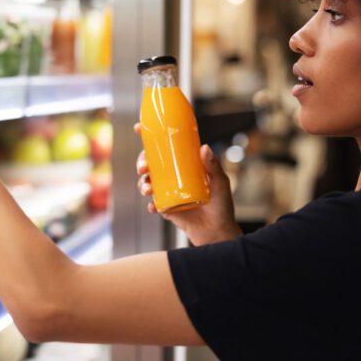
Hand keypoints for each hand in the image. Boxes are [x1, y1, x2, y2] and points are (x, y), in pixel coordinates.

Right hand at [135, 124, 240, 245]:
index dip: (150, 137)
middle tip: (143, 167)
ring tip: (147, 189)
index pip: (166, 147)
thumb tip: (204, 148)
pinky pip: (154, 204)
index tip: (139, 128)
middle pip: (151, 163)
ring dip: (143, 184)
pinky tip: (154, 206)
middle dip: (142, 162)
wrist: (218, 232)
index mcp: (185, 165)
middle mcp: (174, 176)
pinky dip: (151, 204)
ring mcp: (168, 192)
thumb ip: (213, 166)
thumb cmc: (221, 205)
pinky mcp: (166, 209)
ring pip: (148, 182)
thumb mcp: (220, 182)